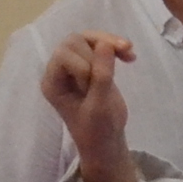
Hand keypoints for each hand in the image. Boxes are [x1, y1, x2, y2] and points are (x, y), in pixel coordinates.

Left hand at [39, 31, 137, 181]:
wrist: (107, 142)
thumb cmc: (99, 131)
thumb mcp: (101, 106)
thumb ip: (102, 75)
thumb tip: (106, 43)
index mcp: (52, 82)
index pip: (64, 55)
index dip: (84, 65)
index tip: (95, 86)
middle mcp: (58, 71)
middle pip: (74, 42)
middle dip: (97, 51)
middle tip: (114, 71)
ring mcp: (74, 66)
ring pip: (87, 38)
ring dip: (109, 43)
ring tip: (129, 52)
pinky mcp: (89, 64)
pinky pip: (99, 44)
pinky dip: (114, 46)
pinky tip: (130, 56)